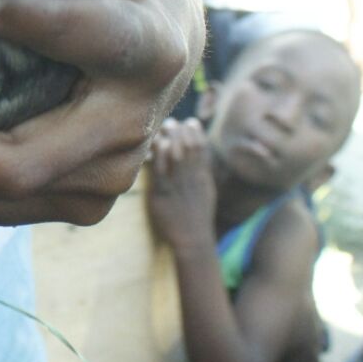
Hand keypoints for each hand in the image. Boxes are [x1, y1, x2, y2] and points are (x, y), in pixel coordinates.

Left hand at [146, 117, 216, 250]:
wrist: (193, 240)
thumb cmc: (197, 216)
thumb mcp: (206, 192)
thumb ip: (202, 174)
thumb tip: (200, 156)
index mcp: (203, 179)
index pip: (203, 151)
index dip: (197, 135)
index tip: (191, 121)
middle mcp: (192, 180)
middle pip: (189, 150)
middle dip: (181, 132)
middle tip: (173, 121)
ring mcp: (178, 187)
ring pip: (176, 157)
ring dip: (170, 139)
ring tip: (165, 126)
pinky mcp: (162, 195)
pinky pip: (160, 172)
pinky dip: (160, 156)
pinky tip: (157, 144)